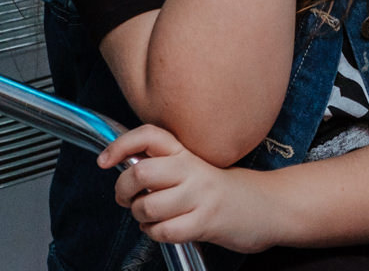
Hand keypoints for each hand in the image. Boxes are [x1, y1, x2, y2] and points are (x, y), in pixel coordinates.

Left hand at [99, 124, 277, 253]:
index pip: (148, 136)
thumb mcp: (192, 167)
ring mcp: (199, 196)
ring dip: (139, 216)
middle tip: (126, 197)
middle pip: (140, 173)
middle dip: (122, 190)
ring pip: (147, 206)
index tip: (104, 161)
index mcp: (186, 152)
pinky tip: (162, 228)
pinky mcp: (205, 222)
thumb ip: (163, 163)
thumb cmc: (219, 189)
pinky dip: (154, 233)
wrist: (263, 207)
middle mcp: (192, 169)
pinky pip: (163, 231)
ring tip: (148, 215)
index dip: (120, 146)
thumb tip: (124, 167)